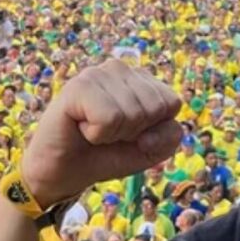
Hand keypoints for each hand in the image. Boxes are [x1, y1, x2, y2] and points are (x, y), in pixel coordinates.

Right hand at [21, 59, 181, 206]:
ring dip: (114, 134)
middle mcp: (119, 69)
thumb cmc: (110, 153)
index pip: (172, 103)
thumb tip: (148, 130)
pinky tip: (82, 127)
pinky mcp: (78, 85)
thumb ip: (170, 135)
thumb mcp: (153, 149)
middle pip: (156, 107)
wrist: (67, 171)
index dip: (155, 129)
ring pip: (133, 113)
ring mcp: (97, 73)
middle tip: (109, 131)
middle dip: (135, 131)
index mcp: (141, 78)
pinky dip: (98, 134)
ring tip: (94, 129)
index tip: (131, 132)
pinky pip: (110, 117)